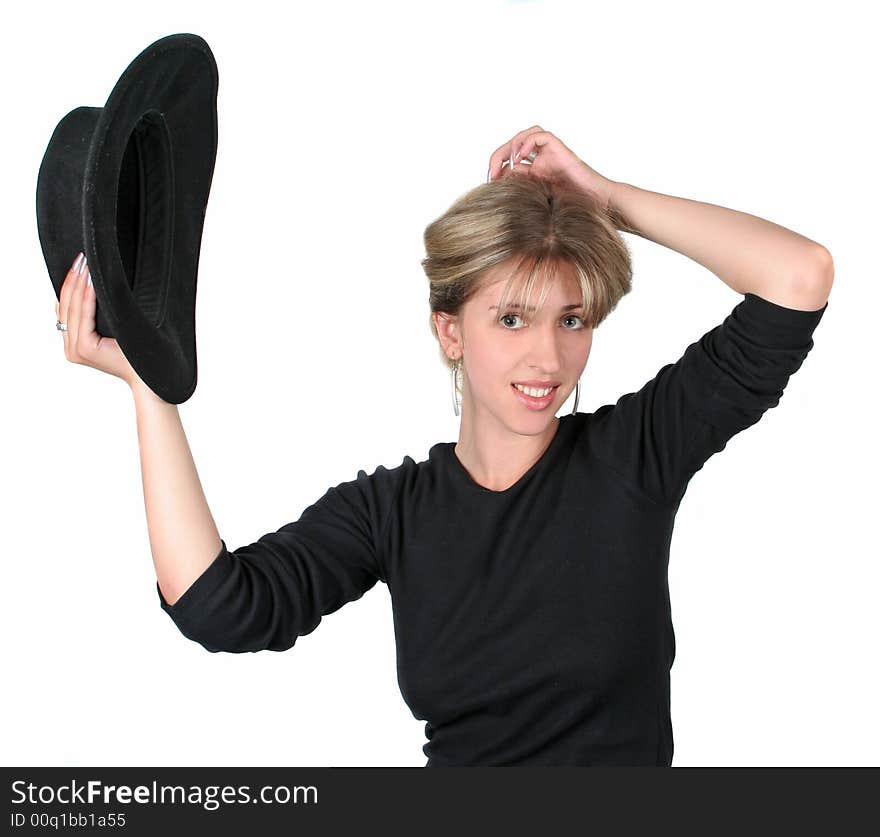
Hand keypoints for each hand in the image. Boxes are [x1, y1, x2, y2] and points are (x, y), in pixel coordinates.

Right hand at [55, 253, 142, 389]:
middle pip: (66, 306)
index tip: (77, 265)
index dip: (69, 285)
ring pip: (73, 309)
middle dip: (72, 280)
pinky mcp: (85, 349)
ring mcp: (75, 350)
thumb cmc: (137, 352)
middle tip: (81, 258)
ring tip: (86, 264)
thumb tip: (95, 286)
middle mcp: (71, 348)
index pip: (65, 309)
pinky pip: (84, 316)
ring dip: (79, 284)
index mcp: (75, 344)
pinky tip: (93, 281)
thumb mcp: (115, 330)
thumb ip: (99, 315)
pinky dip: (88, 297)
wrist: (148, 375)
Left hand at [487, 125, 617, 211]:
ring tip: (507, 163)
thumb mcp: (537, 200)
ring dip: (512, 145)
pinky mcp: (561, 150)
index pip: (510, 161)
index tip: (490, 182)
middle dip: (499, 156)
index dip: (497, 168)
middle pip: (515, 145)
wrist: (597, 204)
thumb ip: (522, 190)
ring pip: (527, 134)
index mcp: (536, 172)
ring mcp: (551, 154)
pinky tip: (521, 157)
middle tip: (492, 173)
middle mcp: (542, 160)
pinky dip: (527, 142)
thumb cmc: (573, 207)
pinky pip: (541, 135)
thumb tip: (500, 185)